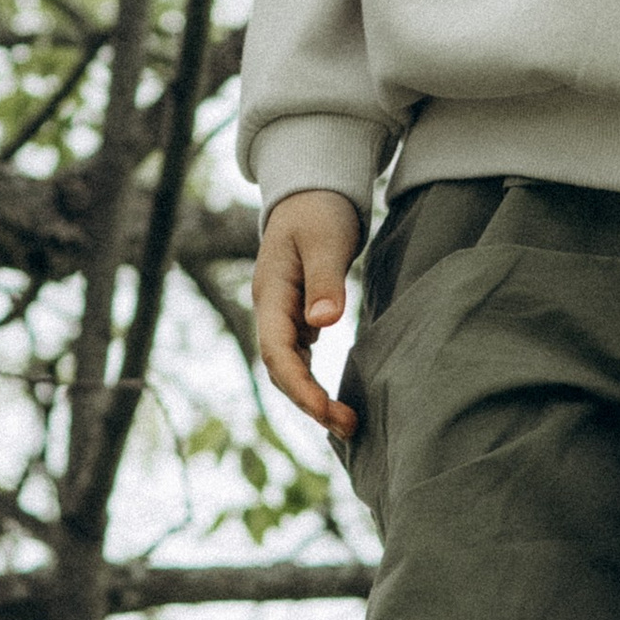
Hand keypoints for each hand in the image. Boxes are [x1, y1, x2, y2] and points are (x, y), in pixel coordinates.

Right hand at [253, 189, 363, 441]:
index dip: (299, 386)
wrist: (312, 193)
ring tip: (347, 423)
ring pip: (288, 367)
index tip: (325, 411)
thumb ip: (324, 282)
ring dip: (311, 397)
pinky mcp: (297, 316)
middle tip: (348, 427)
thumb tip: (322, 325)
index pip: (277, 351)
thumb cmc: (319, 212)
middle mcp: (271, 309)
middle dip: (308, 402)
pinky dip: (314, 382)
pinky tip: (335, 399)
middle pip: (280, 368)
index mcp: (271, 292)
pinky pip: (300, 357)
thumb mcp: (326, 241)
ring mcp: (282, 314)